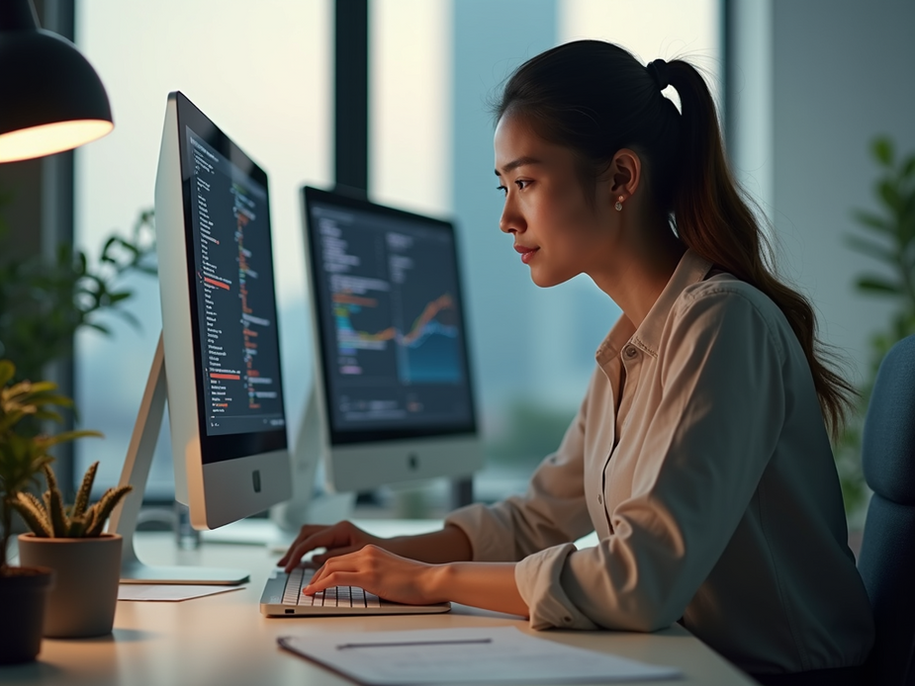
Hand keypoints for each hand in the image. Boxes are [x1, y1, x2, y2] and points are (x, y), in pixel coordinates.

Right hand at [278, 520, 383, 572]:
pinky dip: (307, 551)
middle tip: (282, 565)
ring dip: (298, 549)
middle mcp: (338, 528)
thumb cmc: (382, 555)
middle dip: (293, 549)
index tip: (288, 568)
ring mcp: (338, 533)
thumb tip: (313, 559)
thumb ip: (335, 557)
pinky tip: (301, 562)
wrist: (397, 553)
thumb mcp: (357, 557)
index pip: (311, 540)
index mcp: (341, 529)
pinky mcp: (339, 541)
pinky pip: (318, 543)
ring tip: (287, 564)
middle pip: (306, 534)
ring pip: (310, 536)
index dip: (297, 554)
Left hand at [303, 545, 445, 605]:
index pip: (341, 558)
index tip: (317, 581)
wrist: (432, 579)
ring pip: (330, 567)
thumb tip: (365, 587)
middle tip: (308, 588)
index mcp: (372, 551)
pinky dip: (320, 585)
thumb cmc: (417, 581)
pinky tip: (312, 592)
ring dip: (315, 580)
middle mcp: (367, 552)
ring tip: (308, 592)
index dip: (325, 570)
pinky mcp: (369, 575)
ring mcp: (368, 562)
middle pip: (332, 561)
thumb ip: (375, 575)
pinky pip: (336, 578)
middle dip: (316, 575)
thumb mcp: (391, 573)